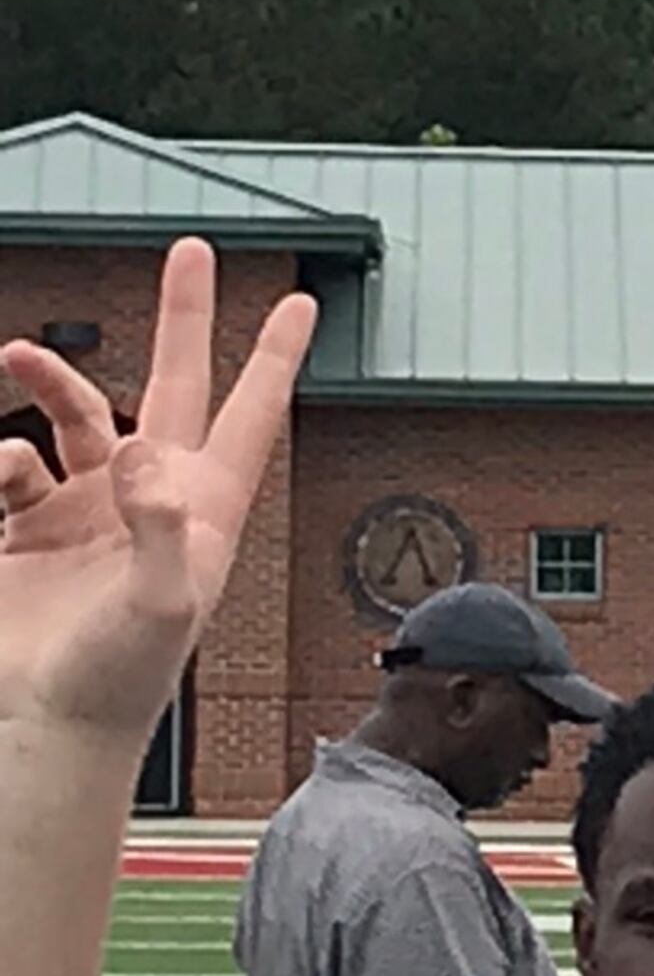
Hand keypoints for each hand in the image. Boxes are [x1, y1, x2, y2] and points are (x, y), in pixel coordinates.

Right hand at [0, 242, 313, 742]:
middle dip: (183, 320)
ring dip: (48, 379)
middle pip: (174, 385)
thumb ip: (160, 527)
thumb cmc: (119, 679)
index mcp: (204, 508)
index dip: (274, 358)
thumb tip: (147, 453)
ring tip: (14, 356)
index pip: (249, 415)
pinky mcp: (26, 528)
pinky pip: (8, 463)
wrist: (44, 723)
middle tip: (192, 252)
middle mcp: (151, 497)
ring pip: (74, 413)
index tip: (302, 302)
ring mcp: (87, 508)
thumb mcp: (160, 603)